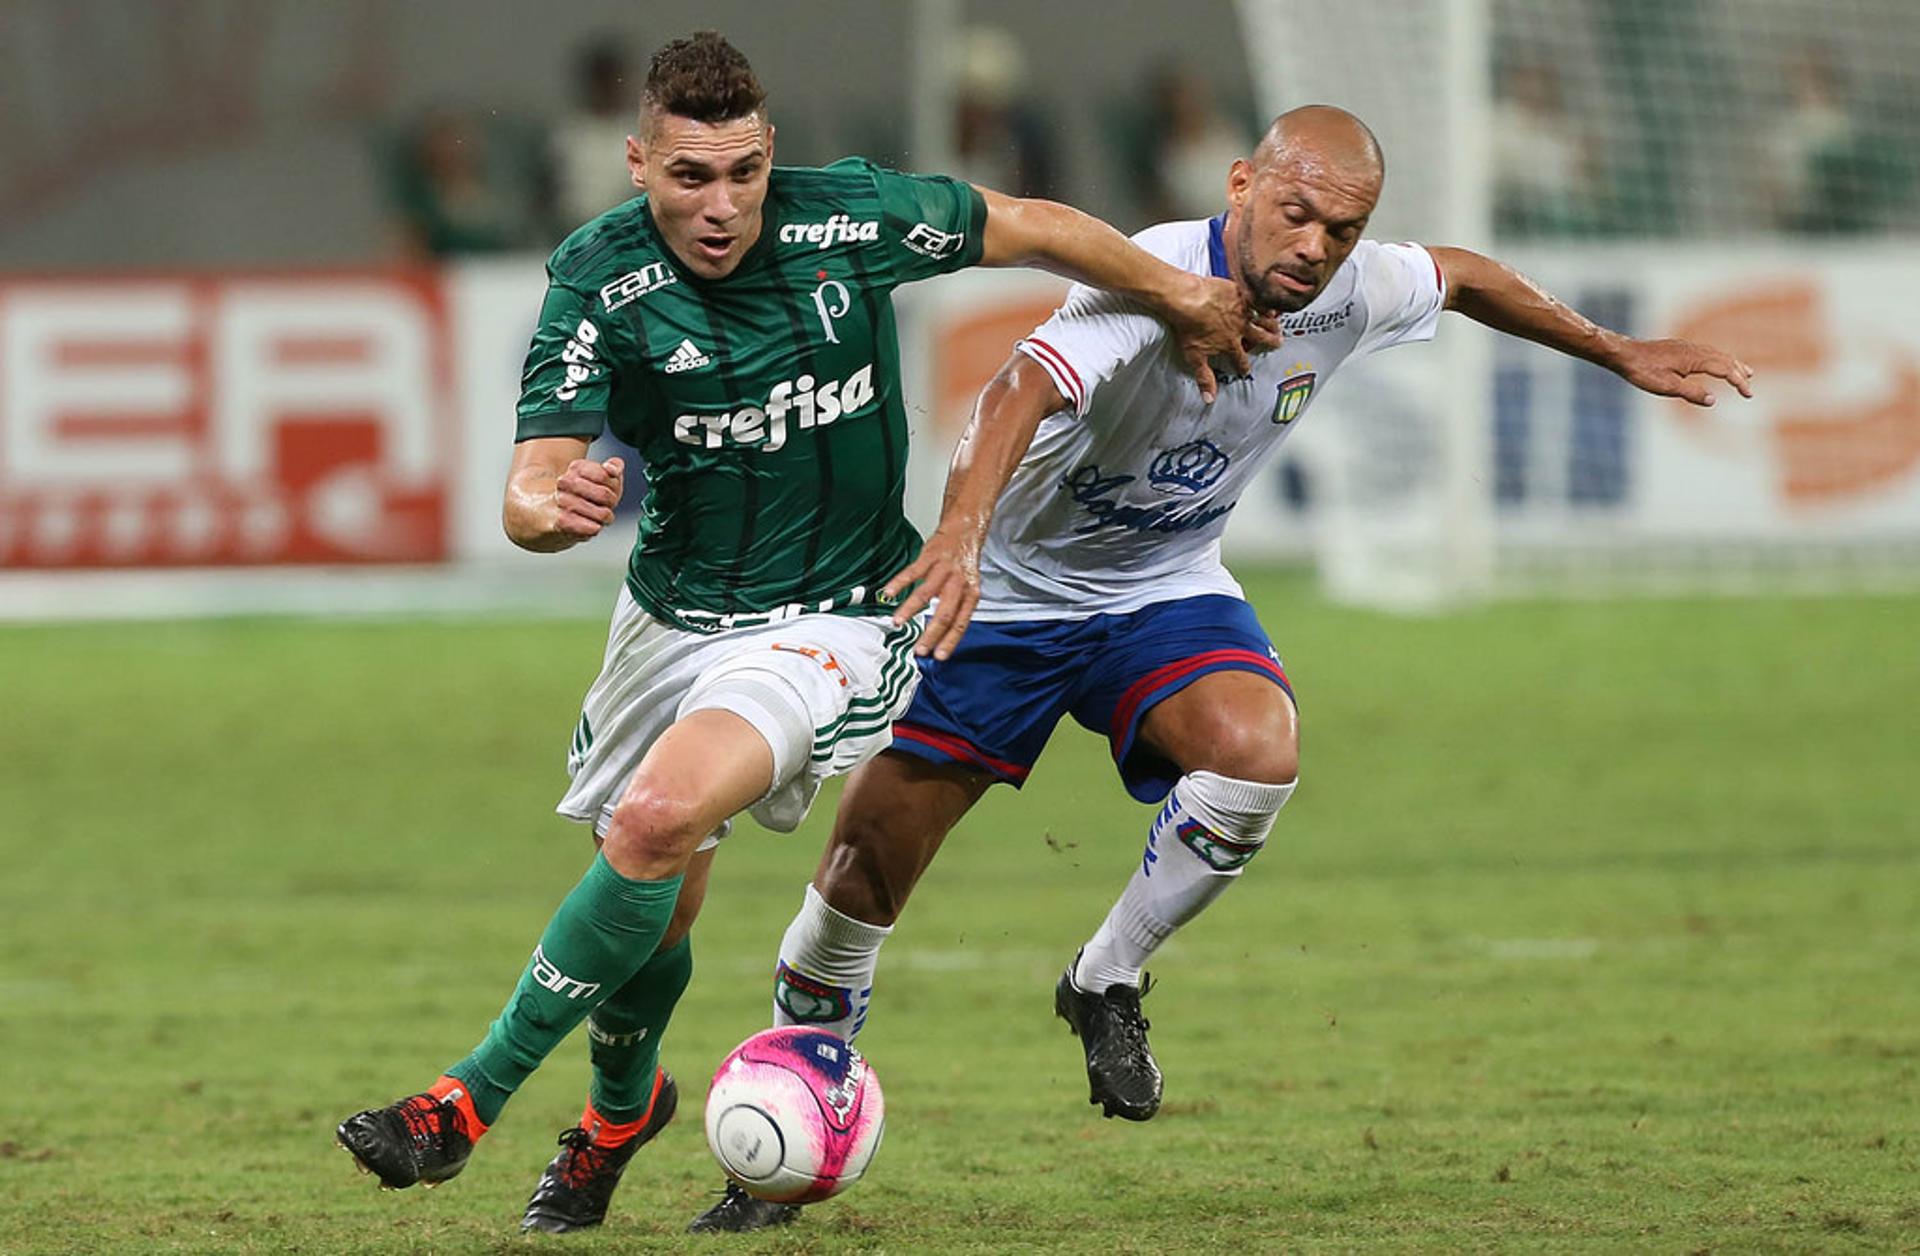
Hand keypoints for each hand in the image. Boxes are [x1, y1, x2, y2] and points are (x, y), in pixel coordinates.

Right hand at [554, 456, 624, 540]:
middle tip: (607, 505)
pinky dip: (596, 528)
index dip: (613, 486)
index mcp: (576, 467)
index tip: (610, 489)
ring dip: (606, 518)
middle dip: (611, 502)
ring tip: (599, 516)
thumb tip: (612, 468)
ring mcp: (562, 501)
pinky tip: (591, 524)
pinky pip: (591, 528)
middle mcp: (565, 482)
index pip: (604, 476)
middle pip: (604, 494)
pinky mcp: (562, 522)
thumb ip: (615, 466)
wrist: (557, 514)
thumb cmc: (586, 495)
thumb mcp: (604, 477)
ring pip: (601, 514)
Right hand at [882, 528, 981, 659]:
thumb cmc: (963, 565)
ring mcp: (943, 570)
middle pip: (944, 613)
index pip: (960, 623)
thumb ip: (956, 610)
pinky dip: (899, 583)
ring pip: (925, 593)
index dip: (950, 641)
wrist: (964, 532)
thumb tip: (942, 637)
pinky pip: (912, 572)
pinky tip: (888, 594)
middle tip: (918, 649)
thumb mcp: (968, 589)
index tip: (939, 657)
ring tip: (898, 623)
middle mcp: (959, 584)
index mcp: (970, 595)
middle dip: (930, 634)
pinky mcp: (929, 558)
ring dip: (910, 610)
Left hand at [1168, 275, 1282, 403]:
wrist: (1188, 299)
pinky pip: (1259, 299)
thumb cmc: (1189, 326)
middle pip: (1260, 338)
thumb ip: (1204, 378)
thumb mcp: (1194, 356)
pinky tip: (1271, 303)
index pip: (1240, 360)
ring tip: (1278, 327)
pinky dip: (1267, 303)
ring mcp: (1243, 311)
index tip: (1246, 369)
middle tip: (1277, 344)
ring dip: (1272, 324)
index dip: (1244, 366)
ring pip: (1264, 319)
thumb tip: (1209, 399)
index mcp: (1229, 345)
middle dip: (1270, 342)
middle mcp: (1240, 329)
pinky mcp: (1242, 293)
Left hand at [1613, 338, 1754, 406]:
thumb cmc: (1643, 371)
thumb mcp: (1668, 387)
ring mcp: (1687, 347)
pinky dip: (1717, 359)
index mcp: (1695, 359)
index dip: (1739, 382)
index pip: (1725, 370)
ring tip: (1742, 372)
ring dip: (1731, 364)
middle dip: (1739, 372)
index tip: (1748, 394)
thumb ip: (1692, 393)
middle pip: (1725, 359)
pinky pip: (1706, 352)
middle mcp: (1695, 349)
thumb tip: (1713, 401)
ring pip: (1716, 354)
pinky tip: (1714, 364)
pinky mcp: (1679, 348)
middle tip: (1749, 385)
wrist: (1624, 354)